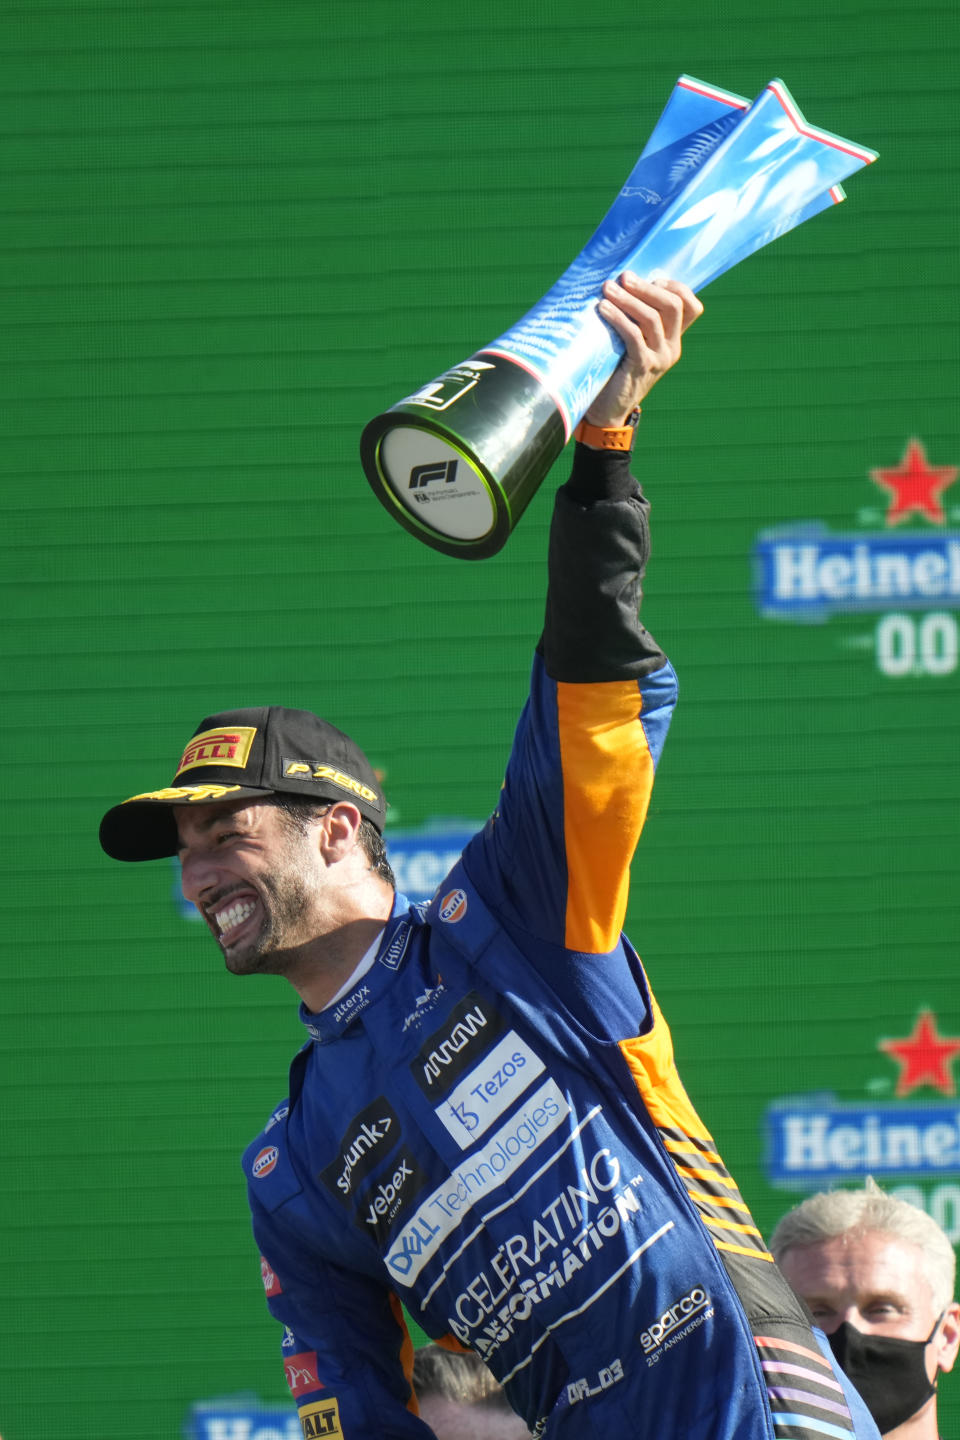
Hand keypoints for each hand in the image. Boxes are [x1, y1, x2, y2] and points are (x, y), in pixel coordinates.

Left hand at [584, 273, 702, 426]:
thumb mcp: (632, 341)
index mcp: (674, 338)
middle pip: (673, 306)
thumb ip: (635, 319)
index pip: (691, 305)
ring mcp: (659, 358)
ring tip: (607, 289)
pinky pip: (634, 336)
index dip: (673, 286)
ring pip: (652, 318)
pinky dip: (618, 318)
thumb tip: (621, 280)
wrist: (608, 410)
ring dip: (628, 299)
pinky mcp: (642, 367)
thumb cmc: (614, 368)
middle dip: (647, 287)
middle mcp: (672, 347)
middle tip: (623, 277)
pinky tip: (603, 309)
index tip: (649, 278)